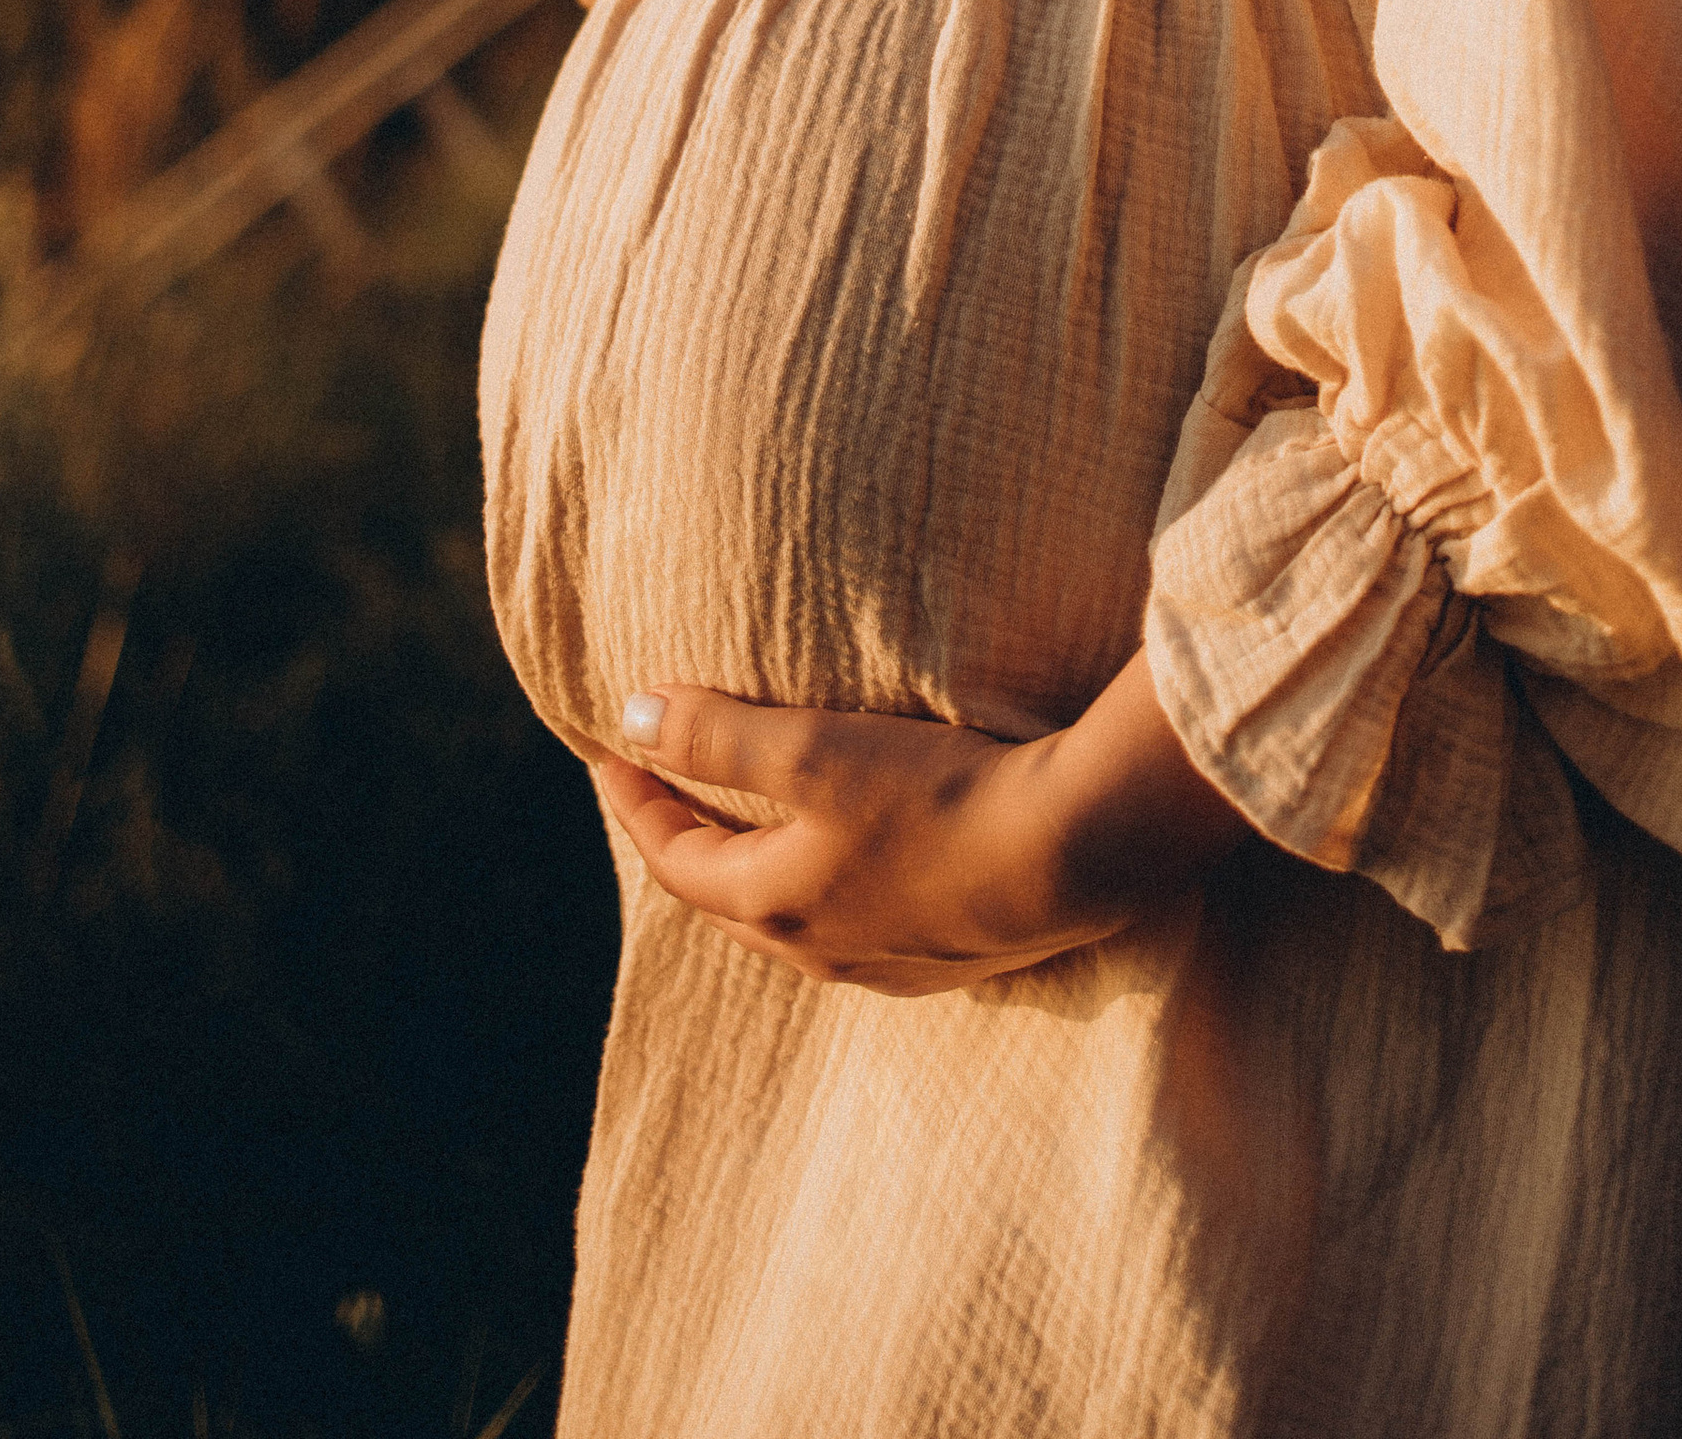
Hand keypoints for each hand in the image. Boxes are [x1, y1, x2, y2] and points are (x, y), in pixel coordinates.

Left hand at [599, 654, 1255, 995]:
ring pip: (793, 917)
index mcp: (776, 906)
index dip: (635, 803)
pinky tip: (855, 863)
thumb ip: (717, 736)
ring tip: (751, 823)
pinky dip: (825, 885)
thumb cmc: (938, 798)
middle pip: (727, 898)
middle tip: (663, 791)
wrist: (1075, 852)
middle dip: (687, 842)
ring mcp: (889, 963)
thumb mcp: (814, 751)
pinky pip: (857, 924)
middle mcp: (823, 952)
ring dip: (758, 868)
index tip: (606, 754)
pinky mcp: (950, 955)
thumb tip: (628, 719)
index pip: (675, 860)